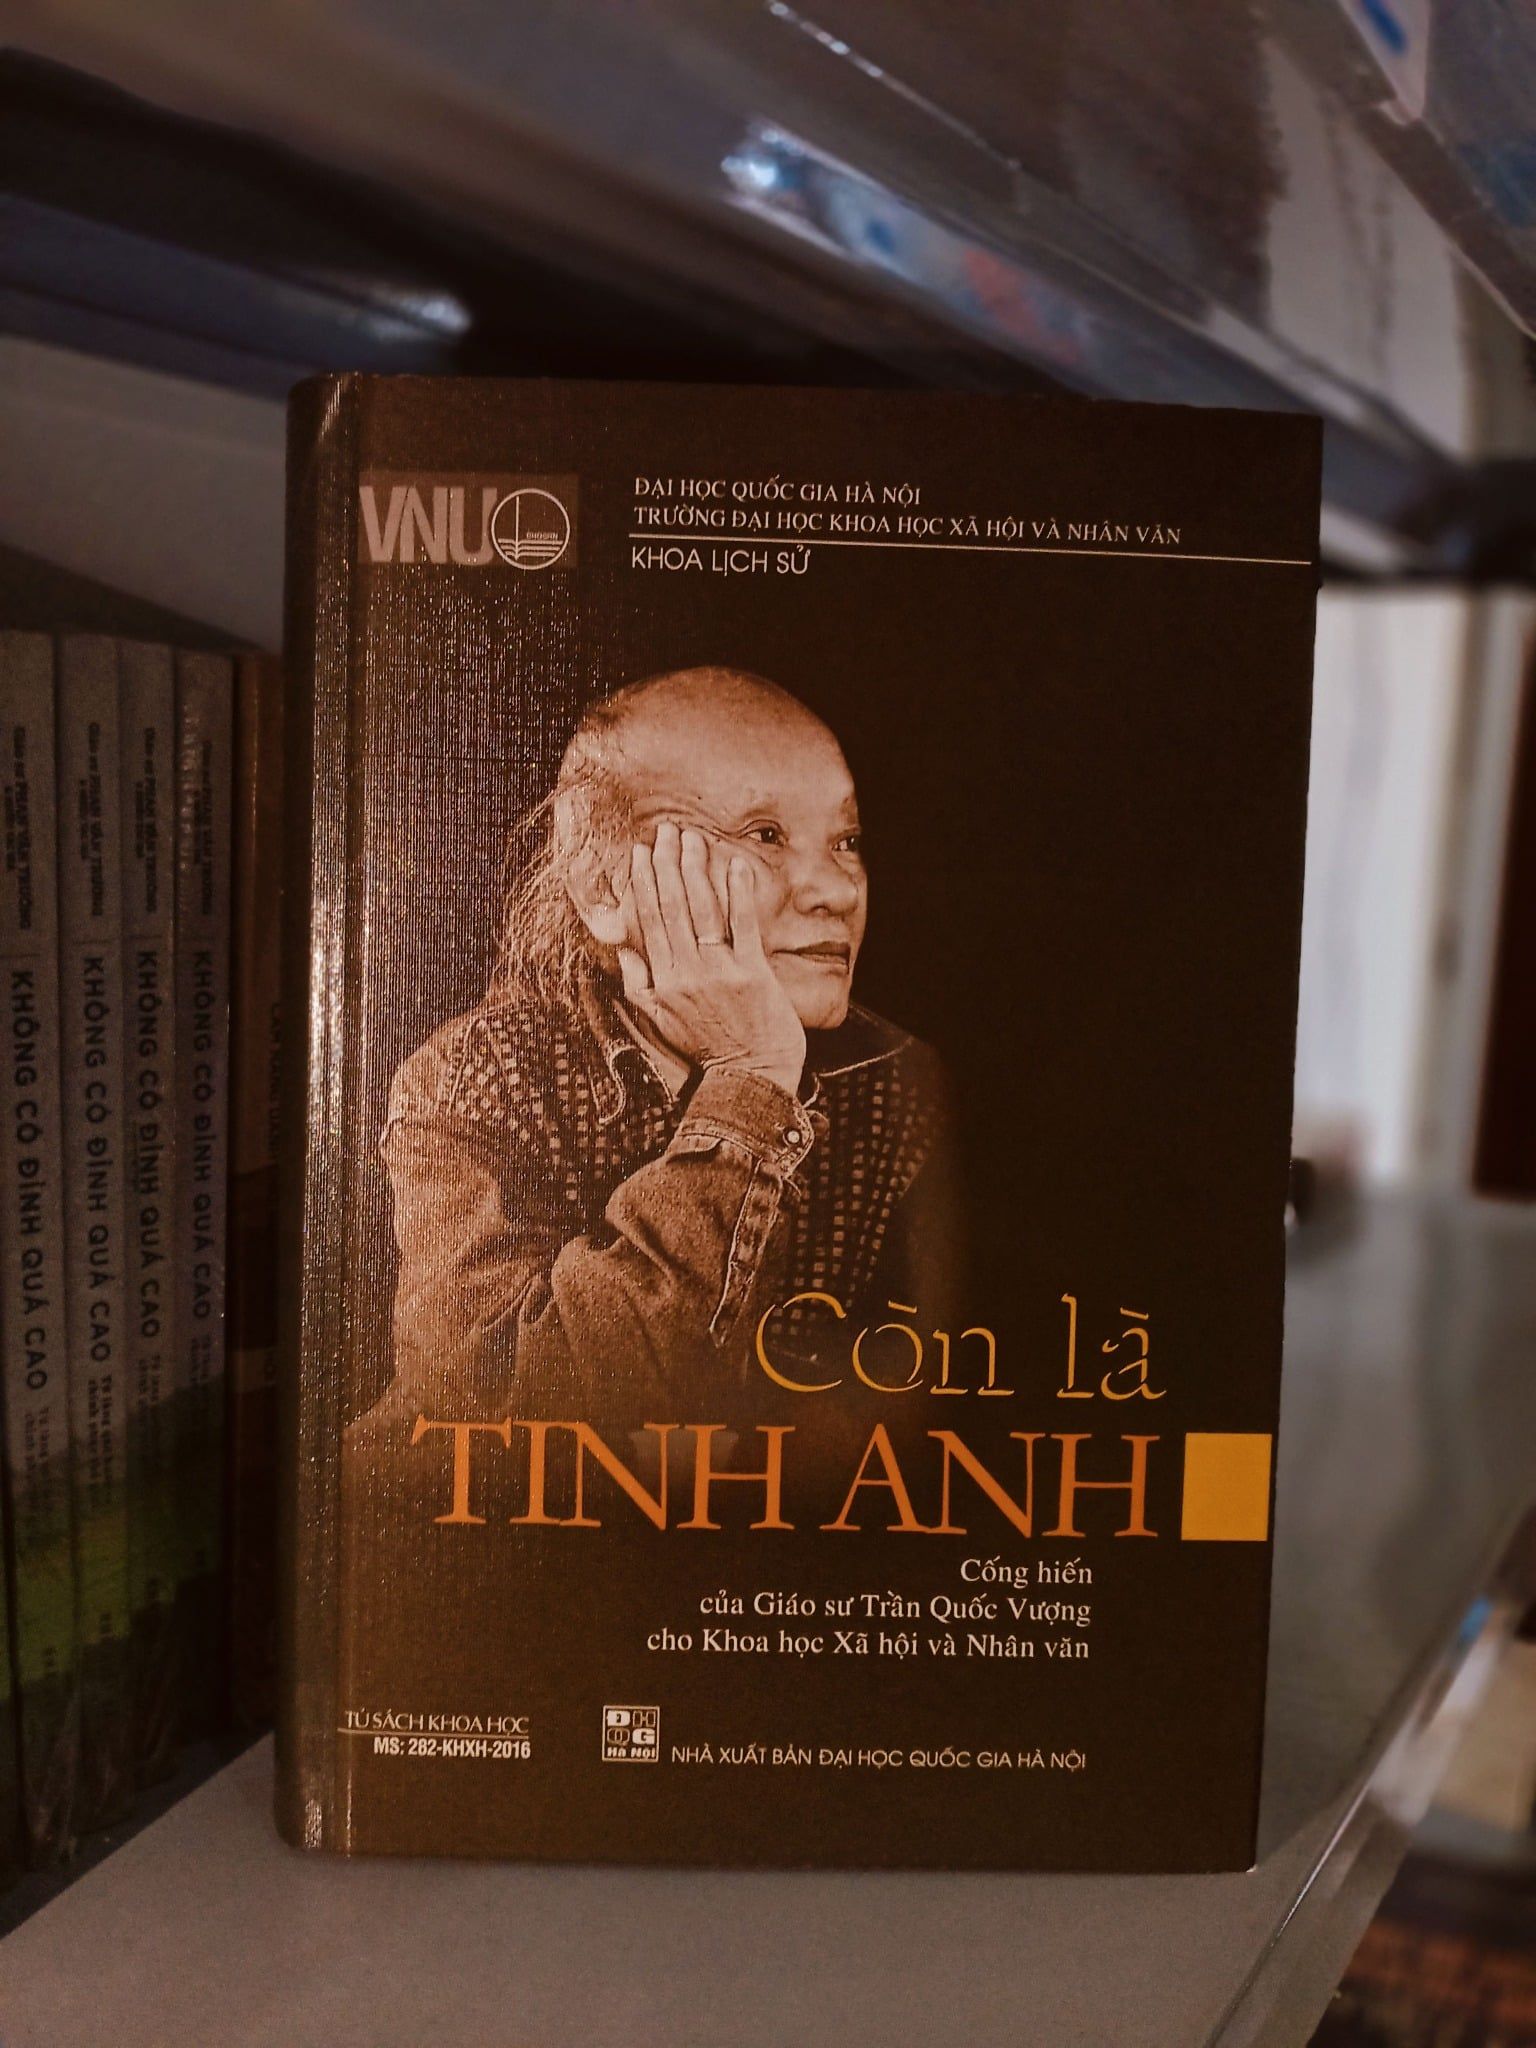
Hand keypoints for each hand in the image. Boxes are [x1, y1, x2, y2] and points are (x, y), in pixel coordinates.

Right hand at [618, 823, 805, 1095]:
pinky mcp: (753, 973)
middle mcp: (687, 972)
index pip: (649, 921)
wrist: (750, 1075)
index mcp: (662, 981)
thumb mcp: (658, 1020)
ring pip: (702, 910)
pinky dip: (737, 893)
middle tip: (665, 831)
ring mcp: (720, 971)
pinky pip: (743, 925)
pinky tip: (733, 863)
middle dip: (667, 864)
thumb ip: (638, 982)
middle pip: (673, 907)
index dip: (644, 882)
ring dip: (695, 869)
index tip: (640, 853)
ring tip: (692, 838)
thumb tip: (623, 946)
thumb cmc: (706, 1046)